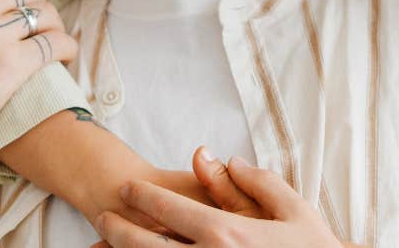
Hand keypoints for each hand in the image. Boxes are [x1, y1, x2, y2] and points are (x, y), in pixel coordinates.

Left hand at [91, 153, 341, 247]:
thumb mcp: (294, 211)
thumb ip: (258, 182)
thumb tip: (225, 159)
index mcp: (226, 234)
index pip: (168, 210)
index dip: (141, 197)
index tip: (127, 190)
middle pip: (144, 244)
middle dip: (119, 228)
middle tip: (104, 216)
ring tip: (108, 242)